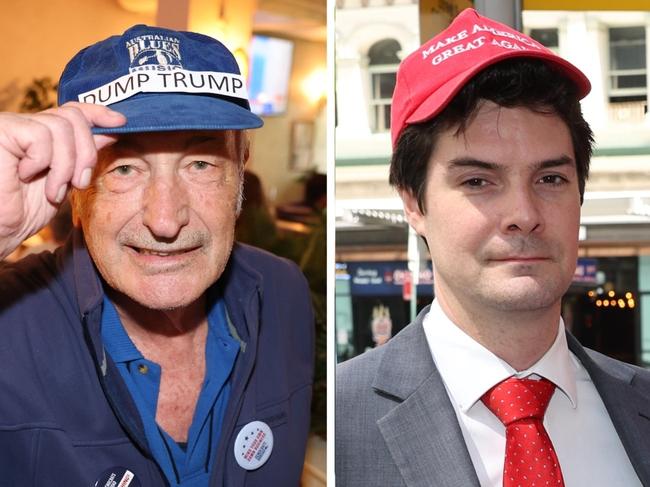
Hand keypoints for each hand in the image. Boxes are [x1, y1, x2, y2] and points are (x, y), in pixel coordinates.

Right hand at [0, 102, 125, 258]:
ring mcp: (12, 125)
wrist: (0, 230)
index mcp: (41, 134)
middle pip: (73, 117)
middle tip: (78, 183)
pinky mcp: (1, 131)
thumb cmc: (25, 211)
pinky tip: (26, 176)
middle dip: (85, 153)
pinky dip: (42, 162)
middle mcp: (25, 124)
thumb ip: (83, 154)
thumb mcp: (65, 180)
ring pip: (61, 128)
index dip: (98, 113)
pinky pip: (39, 136)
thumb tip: (111, 131)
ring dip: (65, 166)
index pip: (73, 110)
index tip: (121, 122)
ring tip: (53, 189)